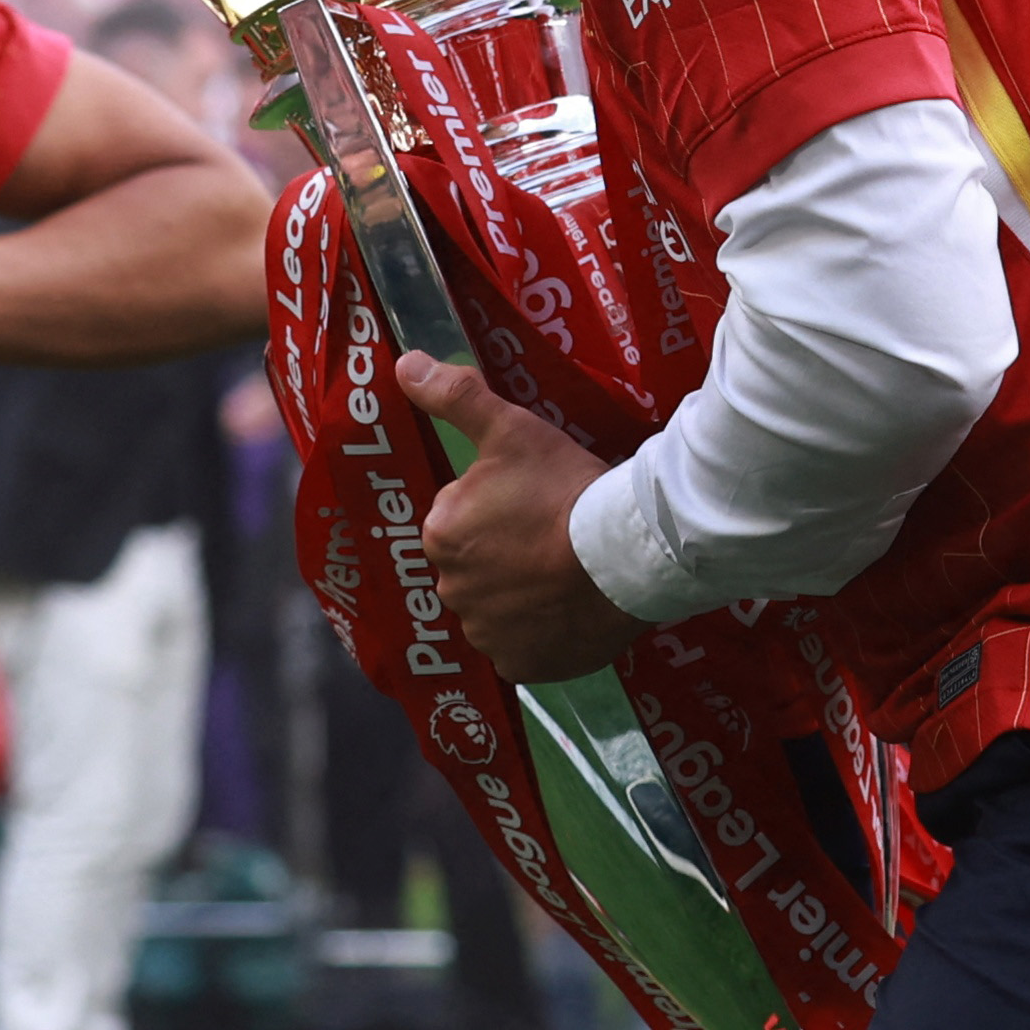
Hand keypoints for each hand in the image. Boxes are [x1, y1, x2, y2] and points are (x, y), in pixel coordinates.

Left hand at [401, 352, 645, 683]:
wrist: (628, 553)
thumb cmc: (566, 488)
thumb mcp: (510, 429)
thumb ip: (454, 396)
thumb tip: (402, 363)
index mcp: (440, 533)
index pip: (458, 521)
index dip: (496, 511)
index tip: (533, 504)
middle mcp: (450, 589)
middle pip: (474, 568)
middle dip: (503, 556)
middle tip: (550, 537)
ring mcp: (486, 634)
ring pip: (495, 610)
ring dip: (518, 597)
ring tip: (563, 574)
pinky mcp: (521, 666)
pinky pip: (520, 648)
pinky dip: (538, 635)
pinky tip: (566, 612)